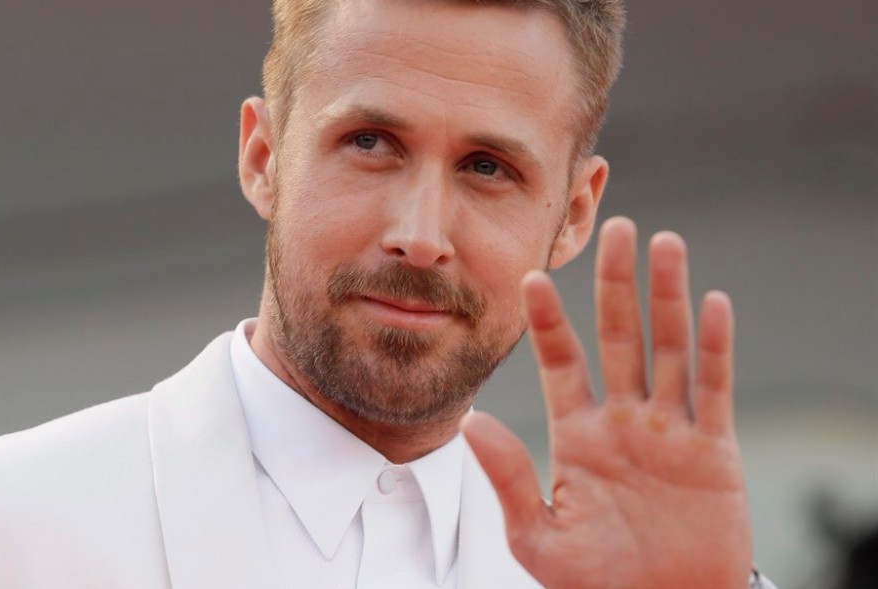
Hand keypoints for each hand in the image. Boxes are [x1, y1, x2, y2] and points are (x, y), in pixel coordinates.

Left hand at [462, 217, 753, 588]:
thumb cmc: (595, 583)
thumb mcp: (538, 536)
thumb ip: (508, 477)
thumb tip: (471, 422)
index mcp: (577, 434)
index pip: (561, 362)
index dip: (548, 321)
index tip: (530, 278)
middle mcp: (623, 421)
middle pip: (619, 336)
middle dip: (615, 283)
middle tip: (613, 227)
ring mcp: (670, 431)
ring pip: (670, 349)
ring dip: (667, 297)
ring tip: (663, 243)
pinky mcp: (714, 451)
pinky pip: (715, 389)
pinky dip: (716, 347)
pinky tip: (711, 302)